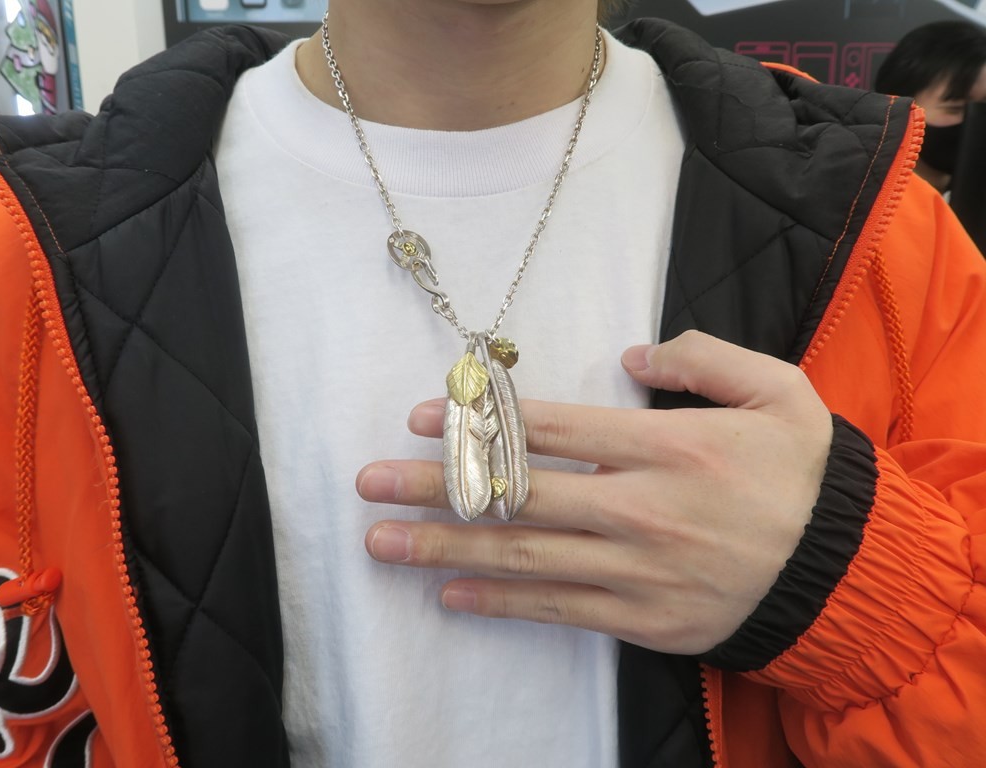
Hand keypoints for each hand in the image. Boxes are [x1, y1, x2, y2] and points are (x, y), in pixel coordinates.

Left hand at [357, 331, 832, 653]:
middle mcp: (644, 510)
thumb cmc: (808, 476)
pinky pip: (560, 612)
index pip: (554, 430)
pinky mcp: (644, 619)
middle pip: (519, 497)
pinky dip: (502, 603)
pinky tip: (450, 594)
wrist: (850, 573)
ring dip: (446, 549)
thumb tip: (632, 354)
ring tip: (382, 543)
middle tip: (369, 483)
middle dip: (435, 488)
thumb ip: (705, 359)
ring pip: (525, 559)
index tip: (422, 416)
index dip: (482, 422)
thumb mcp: (779, 392)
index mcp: (671, 447)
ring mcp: (640, 571)